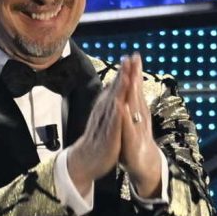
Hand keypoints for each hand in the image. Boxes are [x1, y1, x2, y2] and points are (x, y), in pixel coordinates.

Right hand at [66, 54, 132, 193]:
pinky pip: (112, 125)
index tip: (130, 57)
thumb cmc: (97, 137)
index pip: (115, 87)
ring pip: (113, 104)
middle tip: (128, 58)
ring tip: (126, 75)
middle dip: (122, 74)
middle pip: (115, 90)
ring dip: (119, 90)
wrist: (86, 159)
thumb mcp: (104, 116)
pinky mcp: (108, 137)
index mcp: (106, 107)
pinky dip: (116, 115)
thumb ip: (108, 100)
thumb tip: (111, 84)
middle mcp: (105, 113)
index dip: (123, 72)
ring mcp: (106, 124)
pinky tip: (120, 106)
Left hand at [117, 52, 162, 198]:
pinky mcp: (130, 142)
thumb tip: (132, 86)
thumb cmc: (135, 141)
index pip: (135, 88)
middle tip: (135, 57)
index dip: (135, 71)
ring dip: (132, 92)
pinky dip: (124, 117)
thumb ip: (133, 104)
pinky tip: (122, 107)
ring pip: (133, 107)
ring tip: (130, 75)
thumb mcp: (132, 121)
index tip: (134, 54)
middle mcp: (139, 118)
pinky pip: (126, 128)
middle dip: (135, 75)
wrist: (143, 165)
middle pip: (137, 93)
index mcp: (137, 111)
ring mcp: (136, 129)